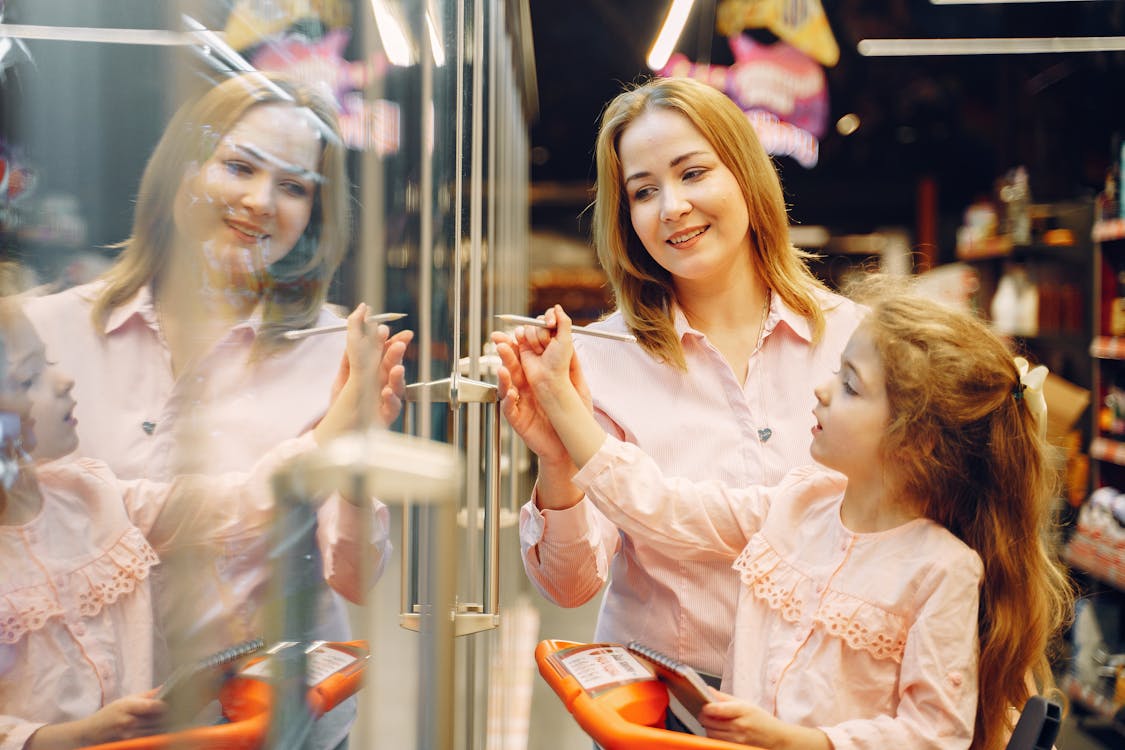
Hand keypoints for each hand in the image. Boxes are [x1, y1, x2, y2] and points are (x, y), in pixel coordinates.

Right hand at [27, 691, 165, 748]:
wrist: (90, 733)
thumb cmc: (109, 714)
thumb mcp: (125, 700)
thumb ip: (147, 695)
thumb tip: (165, 687)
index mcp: (127, 706)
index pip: (151, 706)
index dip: (164, 705)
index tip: (172, 703)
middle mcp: (128, 721)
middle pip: (155, 719)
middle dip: (167, 715)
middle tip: (178, 710)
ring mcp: (129, 735)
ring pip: (154, 730)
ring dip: (163, 725)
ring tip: (172, 719)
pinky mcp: (129, 743)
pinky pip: (147, 737)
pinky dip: (155, 733)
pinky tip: (159, 729)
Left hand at [329, 312, 412, 426]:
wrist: (337, 430)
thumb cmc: (343, 404)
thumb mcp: (343, 375)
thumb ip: (351, 354)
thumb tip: (355, 330)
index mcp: (374, 371)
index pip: (385, 352)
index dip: (388, 340)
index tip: (387, 330)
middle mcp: (383, 383)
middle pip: (393, 364)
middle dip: (397, 353)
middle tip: (399, 344)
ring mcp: (386, 399)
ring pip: (397, 385)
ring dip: (398, 376)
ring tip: (396, 369)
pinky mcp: (386, 415)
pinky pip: (393, 407)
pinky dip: (391, 399)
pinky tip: (386, 393)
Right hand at [490, 306, 591, 464]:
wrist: (570, 443)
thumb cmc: (573, 414)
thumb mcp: (577, 384)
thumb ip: (571, 360)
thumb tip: (566, 337)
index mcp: (537, 375)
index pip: (524, 355)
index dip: (518, 343)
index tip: (517, 332)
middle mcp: (526, 386)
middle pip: (512, 366)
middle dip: (505, 353)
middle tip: (501, 342)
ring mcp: (520, 402)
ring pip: (507, 385)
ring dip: (503, 375)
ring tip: (502, 366)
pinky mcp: (518, 419)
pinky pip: (509, 408)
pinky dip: (508, 400)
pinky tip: (511, 393)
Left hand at [699, 691, 828, 749]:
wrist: (776, 738)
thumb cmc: (761, 720)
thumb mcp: (745, 704)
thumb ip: (724, 698)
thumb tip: (708, 690)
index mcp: (742, 711)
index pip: (717, 709)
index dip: (706, 707)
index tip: (703, 705)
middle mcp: (739, 726)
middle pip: (710, 722)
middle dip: (703, 716)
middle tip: (704, 712)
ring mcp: (737, 739)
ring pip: (711, 733)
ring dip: (708, 726)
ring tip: (713, 721)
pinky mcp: (735, 747)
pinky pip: (716, 741)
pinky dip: (713, 735)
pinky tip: (718, 730)